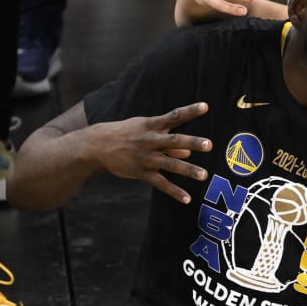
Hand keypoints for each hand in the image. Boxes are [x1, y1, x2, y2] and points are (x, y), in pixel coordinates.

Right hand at [87, 102, 213, 204]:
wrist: (97, 145)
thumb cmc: (127, 134)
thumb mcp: (145, 131)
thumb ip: (168, 140)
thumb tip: (188, 152)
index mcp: (152, 126)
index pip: (174, 116)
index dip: (190, 111)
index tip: (205, 106)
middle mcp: (150, 141)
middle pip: (174, 140)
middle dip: (192, 142)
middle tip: (209, 144)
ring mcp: (146, 157)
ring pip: (169, 164)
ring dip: (187, 169)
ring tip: (204, 175)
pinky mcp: (141, 172)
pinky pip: (160, 183)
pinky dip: (174, 191)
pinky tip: (187, 199)